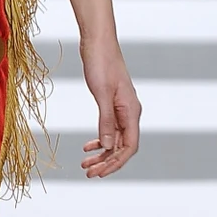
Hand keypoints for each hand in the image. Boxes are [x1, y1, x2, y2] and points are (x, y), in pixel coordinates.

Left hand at [79, 40, 140, 177]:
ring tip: (85, 164)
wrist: (98, 42)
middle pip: (122, 146)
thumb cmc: (101, 63)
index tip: (100, 173)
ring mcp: (121, 109)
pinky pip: (109, 129)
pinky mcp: (112, 104)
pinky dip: (99, 140)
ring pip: (114, 139)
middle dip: (107, 162)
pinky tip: (88, 147)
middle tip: (88, 173)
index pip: (129, 146)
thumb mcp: (102, 94)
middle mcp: (130, 113)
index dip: (116, 162)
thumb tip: (106, 146)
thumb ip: (105, 121)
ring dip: (101, 153)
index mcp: (132, 111)